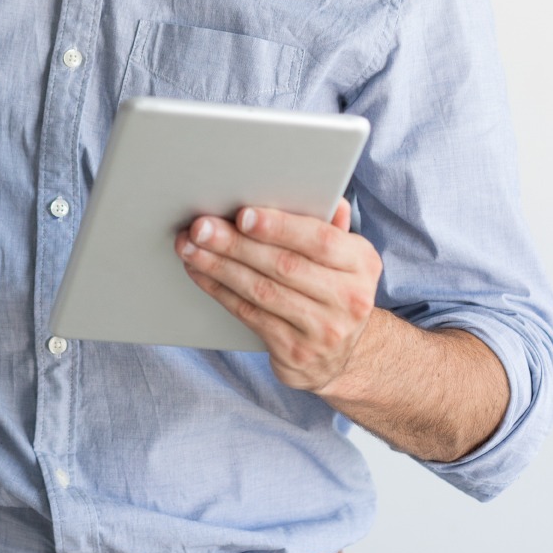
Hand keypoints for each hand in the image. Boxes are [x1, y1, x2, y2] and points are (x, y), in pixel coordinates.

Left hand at [175, 200, 382, 393]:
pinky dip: (219, 290)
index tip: (243, 215)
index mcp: (362, 264)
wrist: (343, 356)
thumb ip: (331, 227)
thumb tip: (327, 196)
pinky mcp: (295, 352)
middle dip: (236, 243)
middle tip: (201, 227)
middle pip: (284, 265)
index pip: (320, 240)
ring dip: (219, 266)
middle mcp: (349, 299)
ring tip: (190, 247)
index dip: (279, 227)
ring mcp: (323, 330)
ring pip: (261, 291)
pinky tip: (200, 273)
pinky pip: (249, 314)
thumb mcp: (345, 258)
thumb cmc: (334, 290)